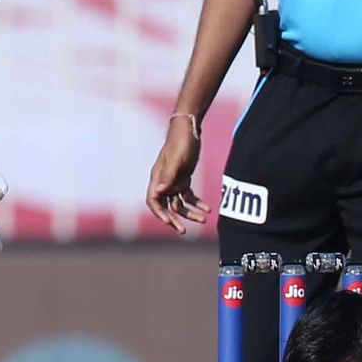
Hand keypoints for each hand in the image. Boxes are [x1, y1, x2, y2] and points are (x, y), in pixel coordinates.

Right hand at [145, 117, 206, 233]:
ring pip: (179, 203)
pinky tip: (208, 208)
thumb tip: (158, 192)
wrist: (189, 130)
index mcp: (157, 178)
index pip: (153, 200)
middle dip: (174, 219)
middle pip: (166, 206)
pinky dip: (197, 203)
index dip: (159, 212)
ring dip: (190, 212)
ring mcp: (173, 182)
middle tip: (183, 231)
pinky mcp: (183, 179)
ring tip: (203, 219)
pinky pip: (188, 197)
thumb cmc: (181, 142)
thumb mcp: (177, 159)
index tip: (168, 222)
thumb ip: (168, 176)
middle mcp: (163, 182)